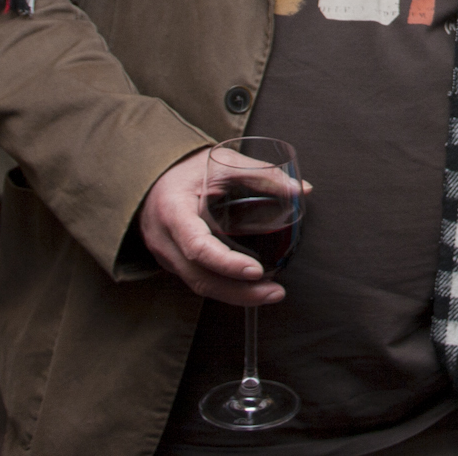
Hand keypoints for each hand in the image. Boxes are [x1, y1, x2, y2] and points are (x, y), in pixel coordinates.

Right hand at [138, 148, 286, 305]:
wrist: (155, 177)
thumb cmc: (191, 169)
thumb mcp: (224, 163)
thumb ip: (262, 175)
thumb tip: (302, 190)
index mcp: (173, 210)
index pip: (197, 246)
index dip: (227, 263)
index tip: (256, 270)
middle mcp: (164, 239)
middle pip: (200, 277)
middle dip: (238, 291)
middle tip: (275, 292)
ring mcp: (166, 255)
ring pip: (199, 285)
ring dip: (236, 295)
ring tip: (270, 293)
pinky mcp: (174, 263)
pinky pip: (199, 281)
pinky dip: (226, 288)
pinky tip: (251, 289)